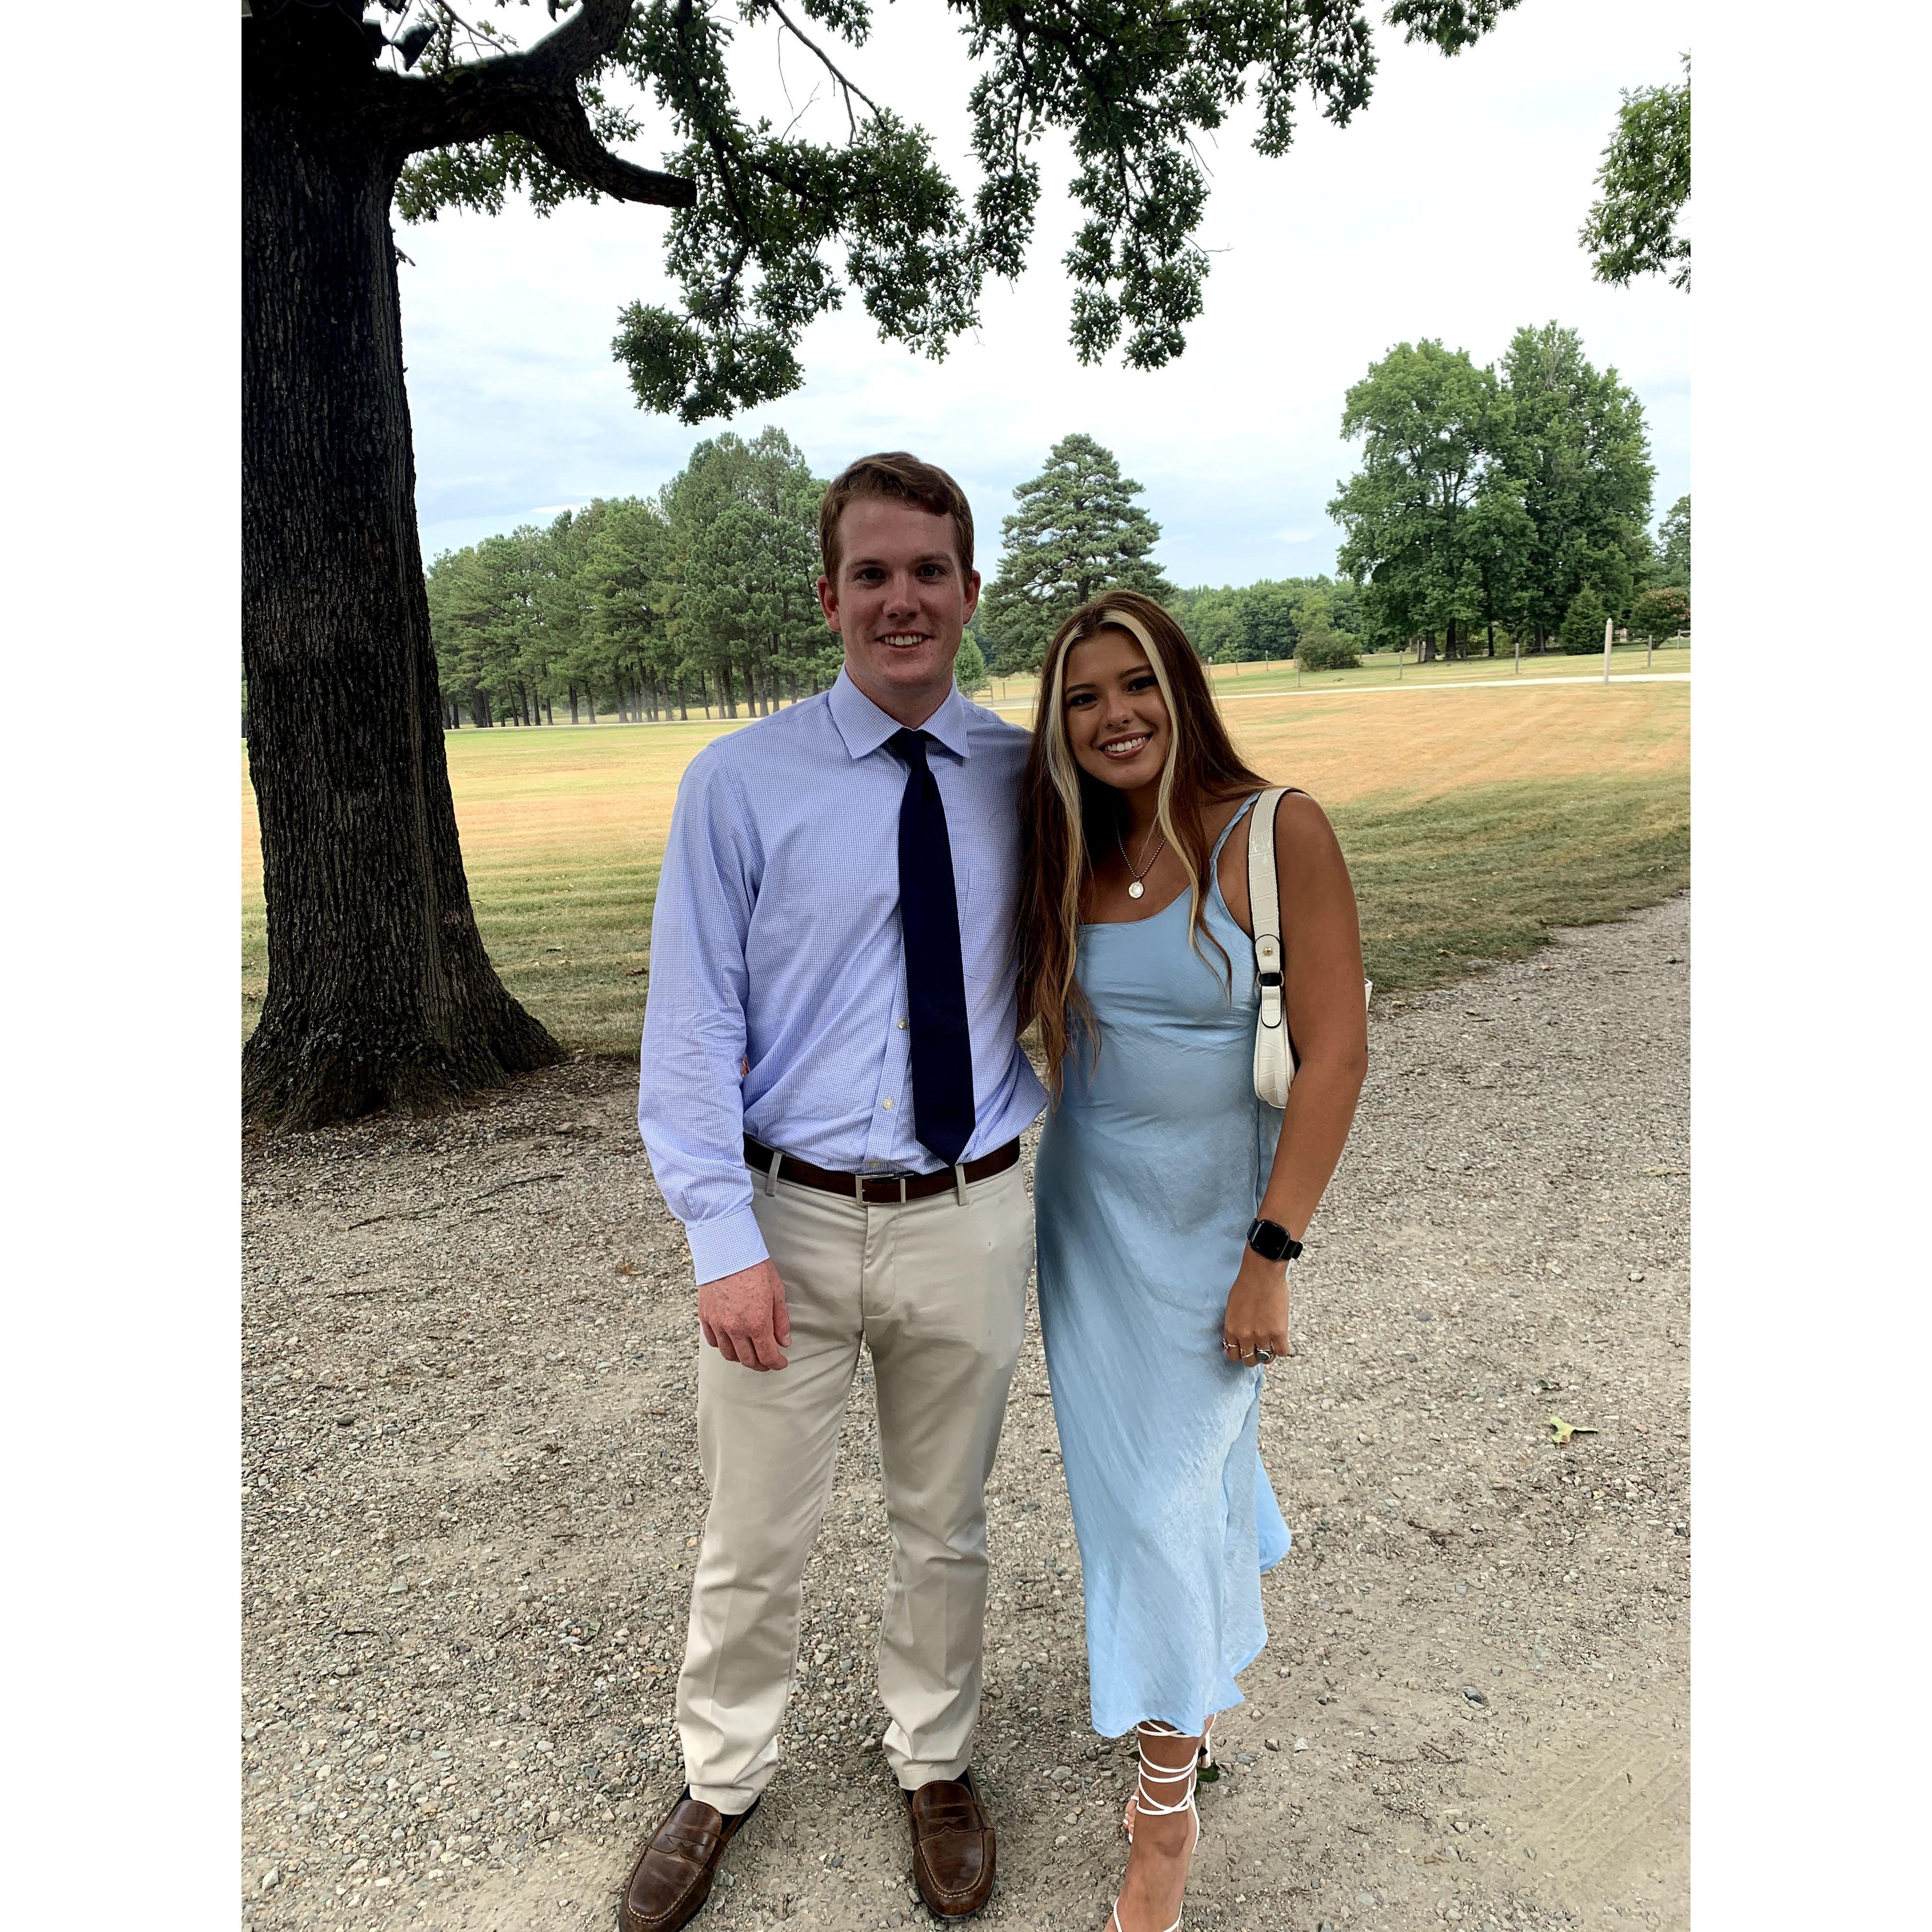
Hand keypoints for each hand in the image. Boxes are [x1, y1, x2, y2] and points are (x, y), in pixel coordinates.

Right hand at [698, 1258, 791, 1370]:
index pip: (767, 1356)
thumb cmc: (754, 1267)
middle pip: (748, 1360)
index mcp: (757, 1323)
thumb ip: (781, 1321)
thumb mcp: (777, 1292)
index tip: (781, 1363)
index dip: (776, 1363)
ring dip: (741, 1359)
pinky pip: (713, 1341)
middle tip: (768, 1362)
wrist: (727, 1250)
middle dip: (761, 1365)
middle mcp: (736, 1328)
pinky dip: (724, 1346)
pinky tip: (732, 1342)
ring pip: (729, 1354)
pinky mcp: (706, 1317)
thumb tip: (783, 1342)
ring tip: (750, 1354)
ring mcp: (718, 1324)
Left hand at [1222, 1246, 1290, 1366]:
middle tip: (1258, 1348)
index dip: (1239, 1353)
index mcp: (1231, 1329)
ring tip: (1271, 1344)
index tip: (1244, 1349)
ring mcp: (1262, 1336)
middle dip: (1253, 1356)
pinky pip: (1281, 1352)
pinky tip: (1280, 1340)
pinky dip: (1281, 1348)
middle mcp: (1245, 1336)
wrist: (1262, 1273)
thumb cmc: (1246, 1284)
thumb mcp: (1232, 1308)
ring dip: (1268, 1353)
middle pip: (1248, 1360)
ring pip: (1265, 1358)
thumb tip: (1240, 1337)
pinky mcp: (1279, 1333)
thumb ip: (1235, 1324)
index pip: (1232, 1354)